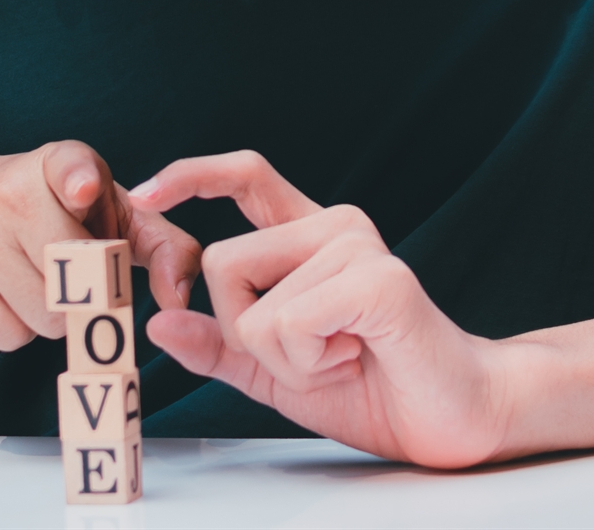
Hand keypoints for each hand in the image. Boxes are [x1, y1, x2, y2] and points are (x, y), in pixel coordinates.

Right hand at [0, 141, 200, 350]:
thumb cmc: (57, 213)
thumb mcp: (113, 210)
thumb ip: (164, 246)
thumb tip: (178, 300)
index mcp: (56, 163)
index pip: (68, 166)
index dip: (79, 179)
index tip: (84, 189)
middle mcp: (9, 193)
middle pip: (75, 276)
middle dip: (92, 289)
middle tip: (83, 274)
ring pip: (45, 316)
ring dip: (59, 314)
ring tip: (47, 279)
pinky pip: (10, 336)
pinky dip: (23, 328)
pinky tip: (14, 293)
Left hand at [131, 152, 512, 468]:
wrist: (452, 418)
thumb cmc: (373, 386)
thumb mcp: (276, 372)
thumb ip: (220, 347)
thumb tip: (159, 323)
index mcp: (309, 237)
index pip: (246, 176)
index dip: (191, 175)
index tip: (141, 194)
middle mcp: (334, 225)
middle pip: (221, 261)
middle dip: (242, 331)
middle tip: (308, 353)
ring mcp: (358, 244)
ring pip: (252, 305)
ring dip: (285, 358)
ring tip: (343, 355)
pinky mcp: (378, 278)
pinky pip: (289, 323)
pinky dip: (308, 361)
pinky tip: (356, 356)